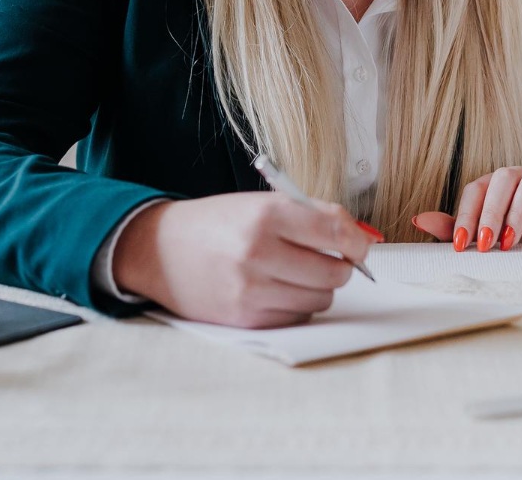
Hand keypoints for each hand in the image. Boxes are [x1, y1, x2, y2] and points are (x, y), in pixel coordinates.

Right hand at [112, 193, 380, 327]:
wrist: (159, 250)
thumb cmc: (216, 223)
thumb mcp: (260, 203)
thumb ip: (312, 216)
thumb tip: (361, 238)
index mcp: (266, 215)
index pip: (336, 233)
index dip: (358, 242)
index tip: (360, 245)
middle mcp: (258, 253)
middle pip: (335, 272)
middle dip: (340, 266)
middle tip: (327, 258)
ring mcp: (250, 290)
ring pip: (320, 298)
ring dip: (317, 287)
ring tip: (295, 271)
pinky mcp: (245, 318)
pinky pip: (296, 317)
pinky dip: (296, 304)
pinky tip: (276, 288)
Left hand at [411, 166, 521, 250]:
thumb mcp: (490, 241)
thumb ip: (458, 230)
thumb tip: (419, 219)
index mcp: (503, 187)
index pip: (477, 188)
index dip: (465, 214)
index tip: (460, 245)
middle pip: (504, 178)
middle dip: (489, 212)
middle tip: (483, 244)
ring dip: (516, 212)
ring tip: (509, 243)